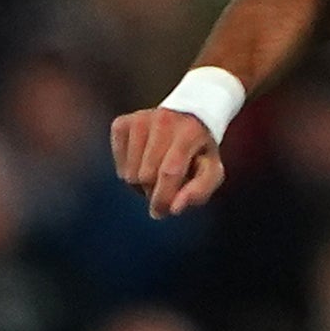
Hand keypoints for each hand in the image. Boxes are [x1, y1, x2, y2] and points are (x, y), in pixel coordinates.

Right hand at [108, 105, 224, 217]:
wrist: (186, 117)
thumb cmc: (198, 151)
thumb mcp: (211, 171)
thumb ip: (199, 191)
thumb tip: (174, 208)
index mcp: (189, 132)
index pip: (169, 172)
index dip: (163, 198)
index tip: (161, 212)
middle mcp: (163, 120)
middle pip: (145, 176)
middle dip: (154, 190)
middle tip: (165, 184)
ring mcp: (139, 119)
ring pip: (129, 174)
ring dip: (141, 183)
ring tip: (155, 172)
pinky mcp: (122, 123)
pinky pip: (119, 165)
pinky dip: (128, 170)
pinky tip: (142, 161)